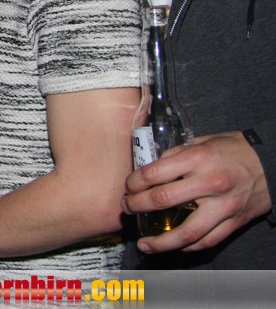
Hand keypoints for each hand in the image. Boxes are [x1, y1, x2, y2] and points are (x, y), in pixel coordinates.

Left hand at [122, 131, 272, 252]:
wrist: (271, 163)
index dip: (134, 182)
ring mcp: (224, 206)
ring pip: (186, 232)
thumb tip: (150, 166)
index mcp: (199, 159)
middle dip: (137, 206)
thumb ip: (177, 154)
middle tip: (127, 208)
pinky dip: (187, 247)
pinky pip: (207, 241)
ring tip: (144, 244)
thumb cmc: (235, 149)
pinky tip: (173, 247)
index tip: (128, 186)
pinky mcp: (235, 222)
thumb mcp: (203, 142)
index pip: (155, 174)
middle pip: (163, 200)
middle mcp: (210, 183)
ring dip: (160, 241)